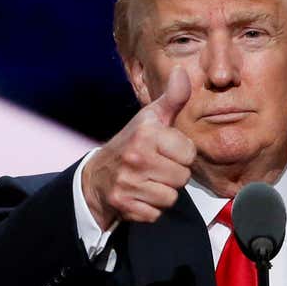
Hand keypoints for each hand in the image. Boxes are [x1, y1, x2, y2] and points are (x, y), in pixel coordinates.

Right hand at [81, 67, 196, 227]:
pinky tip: (139, 195)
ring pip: (171, 197)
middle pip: (183, 177)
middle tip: (155, 168)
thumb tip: (182, 71)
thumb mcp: (150, 119)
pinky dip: (150, 209)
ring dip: (162, 193)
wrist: (97, 176)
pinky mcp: (123, 204)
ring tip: (147, 181)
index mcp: (146, 133)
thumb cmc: (132, 144)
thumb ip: (172, 99)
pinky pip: (156, 213)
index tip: (165, 151)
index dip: (181, 155)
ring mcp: (128, 181)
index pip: (189, 153)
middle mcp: (136, 156)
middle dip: (173, 175)